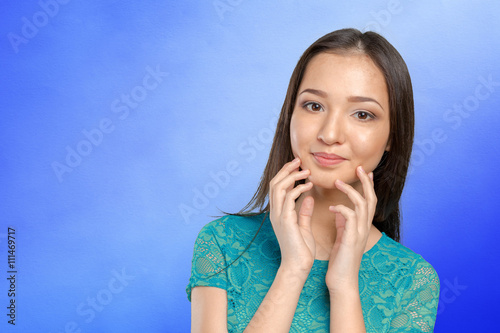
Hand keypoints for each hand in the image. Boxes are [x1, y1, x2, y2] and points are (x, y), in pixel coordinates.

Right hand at [269, 157, 315, 275]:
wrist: (298, 267)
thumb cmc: (301, 250)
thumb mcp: (303, 227)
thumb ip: (304, 212)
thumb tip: (308, 197)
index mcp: (279, 213)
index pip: (277, 187)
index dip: (286, 174)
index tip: (298, 166)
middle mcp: (275, 213)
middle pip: (274, 183)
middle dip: (286, 169)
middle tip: (299, 160)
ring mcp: (278, 216)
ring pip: (278, 187)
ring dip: (292, 176)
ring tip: (306, 171)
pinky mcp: (285, 221)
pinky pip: (288, 198)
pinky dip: (298, 189)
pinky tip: (309, 186)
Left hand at [325, 166, 375, 292]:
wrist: (341, 280)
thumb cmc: (341, 260)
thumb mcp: (343, 237)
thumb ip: (344, 223)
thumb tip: (340, 209)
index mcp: (362, 225)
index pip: (369, 201)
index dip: (368, 186)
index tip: (364, 172)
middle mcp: (364, 227)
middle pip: (370, 198)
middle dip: (366, 182)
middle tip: (360, 168)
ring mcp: (360, 232)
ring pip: (361, 204)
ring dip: (350, 191)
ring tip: (337, 182)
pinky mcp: (352, 239)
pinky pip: (350, 217)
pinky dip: (341, 209)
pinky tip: (331, 208)